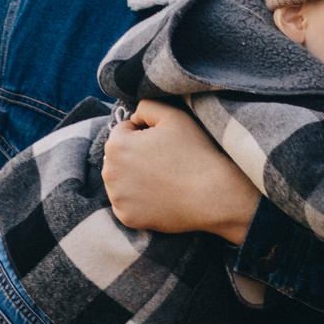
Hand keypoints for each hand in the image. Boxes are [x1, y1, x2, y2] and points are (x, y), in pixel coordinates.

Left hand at [103, 102, 261, 242]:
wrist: (214, 196)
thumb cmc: (195, 153)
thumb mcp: (173, 116)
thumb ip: (146, 106)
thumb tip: (134, 117)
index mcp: (116, 145)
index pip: (123, 131)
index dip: (144, 134)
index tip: (163, 144)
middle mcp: (109, 172)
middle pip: (118, 157)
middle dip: (134, 156)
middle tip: (164, 162)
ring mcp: (117, 198)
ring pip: (121, 181)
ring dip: (134, 179)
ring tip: (162, 180)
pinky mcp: (126, 217)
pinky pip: (127, 204)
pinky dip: (139, 201)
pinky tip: (159, 197)